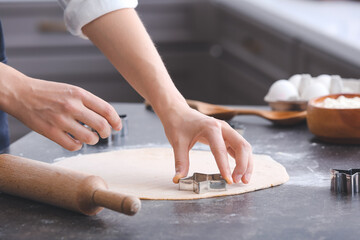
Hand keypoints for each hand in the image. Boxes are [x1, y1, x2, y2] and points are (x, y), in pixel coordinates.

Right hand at [0, 64, 121, 150]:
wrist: (20, 93)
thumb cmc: (48, 93)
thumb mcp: (71, 90)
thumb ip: (88, 102)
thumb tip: (106, 118)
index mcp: (79, 94)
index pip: (107, 110)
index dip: (116, 121)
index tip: (117, 127)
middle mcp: (72, 106)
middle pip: (101, 125)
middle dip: (106, 133)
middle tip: (104, 134)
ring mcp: (61, 120)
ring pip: (89, 138)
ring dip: (92, 140)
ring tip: (89, 138)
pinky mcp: (50, 132)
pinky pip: (72, 146)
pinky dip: (78, 146)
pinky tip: (75, 141)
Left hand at [162, 106, 252, 184]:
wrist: (178, 112)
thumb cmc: (178, 124)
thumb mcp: (177, 143)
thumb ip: (181, 161)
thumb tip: (179, 178)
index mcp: (210, 128)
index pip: (221, 150)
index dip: (225, 166)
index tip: (228, 180)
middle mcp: (222, 128)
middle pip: (241, 146)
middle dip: (243, 165)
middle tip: (237, 181)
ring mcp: (226, 131)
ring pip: (244, 147)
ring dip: (246, 163)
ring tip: (243, 180)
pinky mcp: (226, 135)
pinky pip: (239, 148)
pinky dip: (242, 159)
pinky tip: (240, 171)